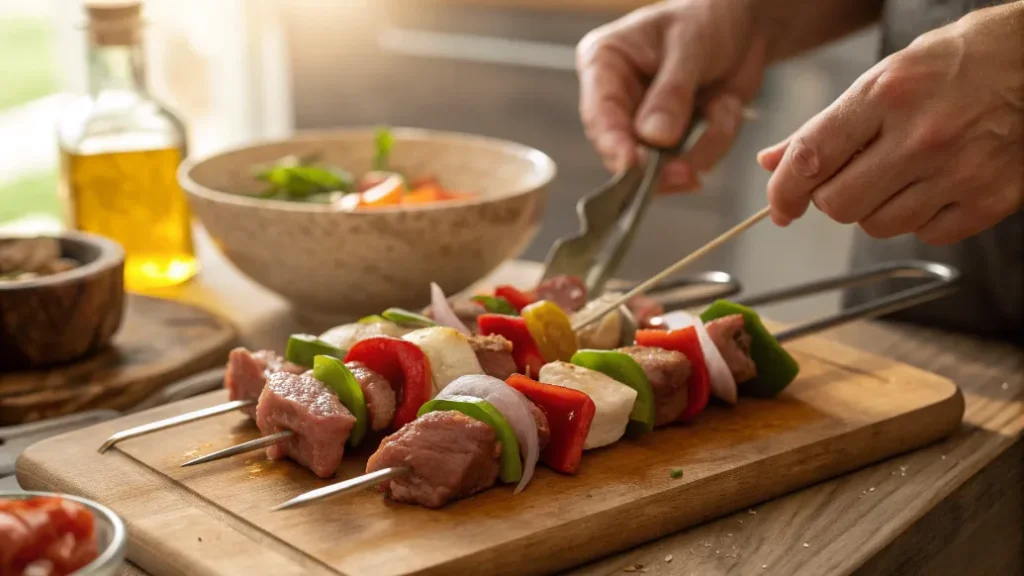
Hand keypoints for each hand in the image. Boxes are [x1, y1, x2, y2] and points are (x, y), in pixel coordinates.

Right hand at [576, 0, 765, 191]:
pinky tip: (726, 106)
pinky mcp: (673, 139)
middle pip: (623, 150)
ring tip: (724, 108)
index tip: (631, 165)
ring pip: (659, 164)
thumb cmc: (708, 18)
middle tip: (686, 173)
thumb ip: (672, 92)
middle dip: (659, 165)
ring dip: (698, 148)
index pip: (598, 114)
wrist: (744, 24)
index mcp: (604, 64)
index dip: (613, 144)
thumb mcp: (691, 46)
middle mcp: (618, 98)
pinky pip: (691, 160)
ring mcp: (645, 123)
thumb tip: (654, 138)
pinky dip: (717, 140)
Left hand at [758, 2, 1023, 244]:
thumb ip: (825, 125)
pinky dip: (919, 218)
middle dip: (832, 198)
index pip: (811, 158)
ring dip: (874, 209)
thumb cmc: (959, 63)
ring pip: (877, 226)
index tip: (780, 206)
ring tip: (899, 175)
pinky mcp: (990, 200)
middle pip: (839, 205)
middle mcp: (923, 136)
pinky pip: (925, 234)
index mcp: (888, 94)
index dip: (784, 191)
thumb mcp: (885, 75)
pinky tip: (933, 185)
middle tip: (849, 179)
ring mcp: (959, 171)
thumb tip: (774, 162)